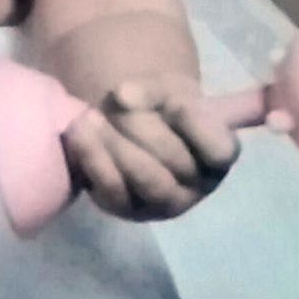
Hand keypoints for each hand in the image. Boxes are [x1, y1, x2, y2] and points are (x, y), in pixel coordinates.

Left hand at [61, 73, 238, 220]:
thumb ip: (152, 90)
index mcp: (218, 155)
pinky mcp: (127, 210)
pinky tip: (78, 133)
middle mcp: (197, 186)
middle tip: (115, 100)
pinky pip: (112, 190)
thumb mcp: (165, 88)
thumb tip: (123, 96)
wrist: (126, 126)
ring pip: (146, 179)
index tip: (174, 101)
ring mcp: (163, 204)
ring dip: (116, 144)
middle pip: (176, 161)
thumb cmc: (158, 107)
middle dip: (142, 125)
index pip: (219, 150)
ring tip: (90, 115)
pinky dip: (94, 159)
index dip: (195, 124)